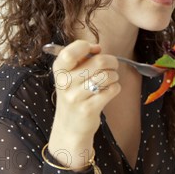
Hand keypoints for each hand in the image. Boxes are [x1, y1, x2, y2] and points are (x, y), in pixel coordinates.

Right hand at [48, 40, 120, 168]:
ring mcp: (76, 97)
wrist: (70, 126)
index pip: (69, 52)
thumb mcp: (70, 75)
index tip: (95, 50)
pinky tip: (109, 91)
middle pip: (99, 62)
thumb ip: (81, 59)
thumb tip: (97, 48)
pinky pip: (111, 90)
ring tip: (111, 79)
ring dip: (114, 76)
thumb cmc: (75, 95)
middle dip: (111, 61)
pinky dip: (115, 88)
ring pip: (107, 76)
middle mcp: (65, 83)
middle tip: (112, 65)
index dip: (86, 47)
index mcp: (59, 70)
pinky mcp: (89, 109)